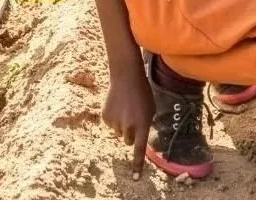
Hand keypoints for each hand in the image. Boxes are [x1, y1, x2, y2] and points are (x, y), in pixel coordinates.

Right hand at [102, 61, 154, 179]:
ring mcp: (115, 122)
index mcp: (142, 125)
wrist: (126, 77)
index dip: (137, 164)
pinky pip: (111, 124)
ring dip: (122, 124)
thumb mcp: (150, 109)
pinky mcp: (105, 117)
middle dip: (130, 132)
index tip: (135, 178)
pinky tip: (117, 104)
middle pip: (128, 141)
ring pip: (119, 132)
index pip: (139, 150)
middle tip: (132, 116)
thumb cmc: (142, 92)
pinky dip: (114, 117)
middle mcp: (128, 126)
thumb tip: (139, 137)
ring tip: (125, 107)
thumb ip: (145, 125)